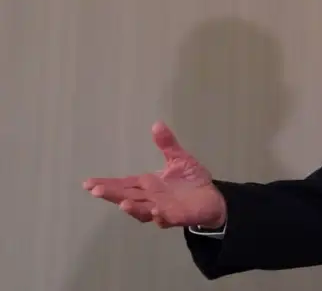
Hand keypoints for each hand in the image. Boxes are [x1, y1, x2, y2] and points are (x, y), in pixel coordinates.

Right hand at [83, 122, 226, 228]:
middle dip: (111, 194)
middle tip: (96, 190)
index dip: (106, 184)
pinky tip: (156, 210)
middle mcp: (150, 198)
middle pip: (127, 197)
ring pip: (142, 210)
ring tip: (123, 204)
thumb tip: (157, 123)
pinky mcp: (177, 217)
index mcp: (148, 184)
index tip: (87, 183)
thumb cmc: (191, 180)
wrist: (212, 197)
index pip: (123, 184)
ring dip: (133, 208)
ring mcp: (162, 209)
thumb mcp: (179, 159)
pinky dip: (159, 216)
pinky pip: (165, 218)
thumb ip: (167, 144)